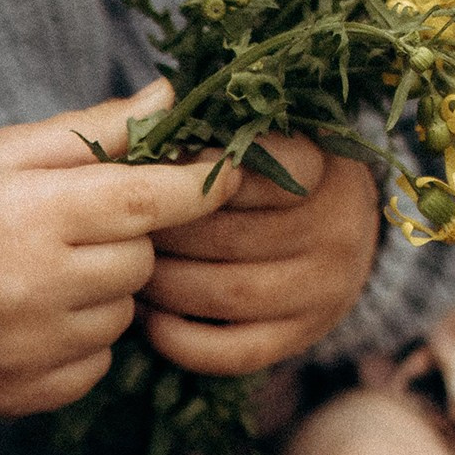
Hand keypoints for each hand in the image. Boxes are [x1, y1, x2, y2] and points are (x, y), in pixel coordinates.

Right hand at [0, 82, 235, 416]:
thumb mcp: (5, 151)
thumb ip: (95, 131)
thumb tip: (175, 98)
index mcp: (27, 215)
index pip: (144, 199)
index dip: (195, 187)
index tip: (225, 173)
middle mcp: (30, 288)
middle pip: (140, 262)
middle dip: (125, 241)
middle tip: (74, 228)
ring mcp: (29, 349)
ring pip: (123, 315)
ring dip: (102, 292)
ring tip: (43, 273)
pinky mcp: (27, 394)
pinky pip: (98, 363)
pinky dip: (81, 339)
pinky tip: (33, 316)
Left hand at [141, 132, 380, 373]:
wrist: (337, 227)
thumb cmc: (271, 170)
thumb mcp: (261, 134)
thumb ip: (210, 122)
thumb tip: (156, 104)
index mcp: (323, 166)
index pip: (260, 167)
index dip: (196, 170)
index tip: (154, 171)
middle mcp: (335, 227)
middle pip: (229, 234)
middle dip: (163, 233)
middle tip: (117, 229)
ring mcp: (324, 286)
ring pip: (227, 292)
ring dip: (165, 286)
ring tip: (128, 269)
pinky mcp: (304, 335)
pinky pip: (236, 350)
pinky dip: (184, 341)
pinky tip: (152, 320)